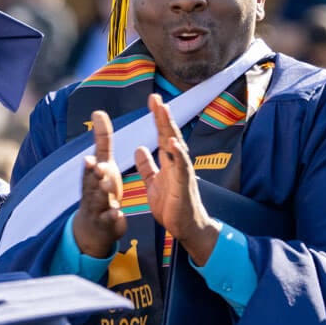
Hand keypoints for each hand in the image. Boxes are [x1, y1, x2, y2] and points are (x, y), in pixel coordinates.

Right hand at [72, 110, 126, 257]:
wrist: (93, 227)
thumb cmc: (100, 189)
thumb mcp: (101, 164)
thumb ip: (101, 140)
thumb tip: (98, 111)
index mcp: (94, 176)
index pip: (91, 168)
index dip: (90, 164)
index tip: (89, 158)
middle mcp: (93, 191)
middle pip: (91, 183)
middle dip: (93, 176)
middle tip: (95, 168)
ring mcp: (98, 208)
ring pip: (99, 200)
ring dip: (102, 194)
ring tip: (106, 187)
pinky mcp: (106, 223)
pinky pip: (109, 220)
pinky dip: (113, 217)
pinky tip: (118, 214)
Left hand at [134, 93, 219, 265]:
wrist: (186, 227)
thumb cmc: (172, 206)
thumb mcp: (153, 183)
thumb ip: (147, 166)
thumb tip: (139, 149)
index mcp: (169, 162)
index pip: (162, 135)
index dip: (157, 118)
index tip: (152, 100)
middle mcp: (177, 163)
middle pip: (169, 134)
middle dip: (162, 116)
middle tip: (156, 97)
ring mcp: (182, 172)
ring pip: (176, 145)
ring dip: (169, 127)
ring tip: (163, 111)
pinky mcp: (184, 184)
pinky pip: (181, 166)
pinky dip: (177, 153)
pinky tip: (172, 141)